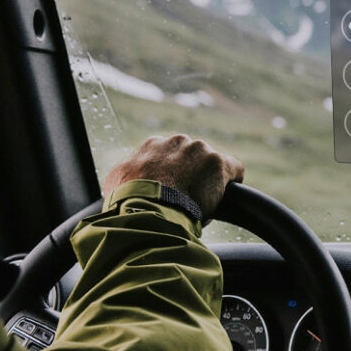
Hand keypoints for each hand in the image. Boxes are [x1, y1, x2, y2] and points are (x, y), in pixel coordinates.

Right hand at [102, 134, 244, 216]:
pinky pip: (234, 169)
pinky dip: (232, 181)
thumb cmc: (128, 200)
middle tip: (186, 199)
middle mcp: (178, 142)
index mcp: (154, 144)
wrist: (147, 209)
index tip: (172, 190)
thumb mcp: (117, 181)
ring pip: (210, 165)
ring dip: (208, 181)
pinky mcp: (219, 163)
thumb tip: (127, 181)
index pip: (169, 156)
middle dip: (191, 175)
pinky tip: (227, 194)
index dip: (173, 175)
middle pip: (191, 158)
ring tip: (201, 203)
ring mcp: (200, 151)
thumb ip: (129, 173)